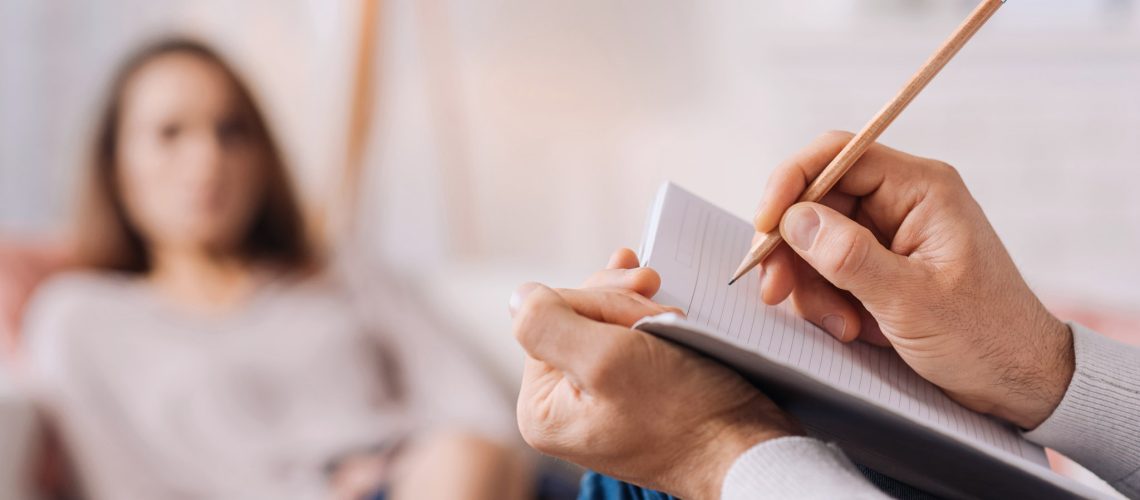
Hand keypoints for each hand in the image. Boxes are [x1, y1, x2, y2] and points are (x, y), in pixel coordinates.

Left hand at [510, 250, 801, 498]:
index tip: (642, 301)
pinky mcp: (631, 394)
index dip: (596, 300)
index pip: (549, 318)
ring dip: (638, 308)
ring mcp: (597, 401)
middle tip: (658, 294)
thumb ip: (548, 324)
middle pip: (574, 318)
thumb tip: (518, 296)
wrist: (747, 448)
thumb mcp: (606, 360)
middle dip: (618, 302)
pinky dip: (647, 320)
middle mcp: (562, 407)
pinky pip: (627, 340)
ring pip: (603, 323)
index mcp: (541, 407)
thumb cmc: (685, 414)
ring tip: (672, 314)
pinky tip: (661, 307)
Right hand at [753, 131, 1072, 428]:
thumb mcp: (911, 301)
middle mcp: (903, 201)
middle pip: (817, 200)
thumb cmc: (984, 337)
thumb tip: (794, 220)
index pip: (838, 155)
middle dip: (792, 249)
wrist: (1019, 382)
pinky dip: (825, 298)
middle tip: (775, 292)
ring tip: (840, 326)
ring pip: (816, 239)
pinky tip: (849, 328)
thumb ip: (849, 256)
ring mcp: (890, 233)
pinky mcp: (881, 265)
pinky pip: (829, 268)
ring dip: (811, 284)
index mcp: (921, 189)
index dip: (790, 183)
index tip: (764, 227)